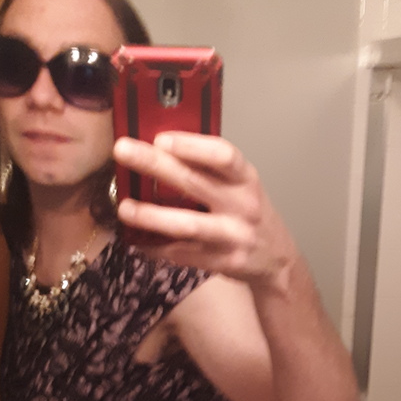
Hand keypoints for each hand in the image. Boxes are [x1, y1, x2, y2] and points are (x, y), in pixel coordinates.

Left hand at [113, 133, 296, 291]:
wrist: (278, 260)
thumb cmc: (250, 214)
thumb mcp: (241, 187)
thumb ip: (210, 170)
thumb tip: (158, 148)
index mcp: (246, 179)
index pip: (223, 155)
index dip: (191, 146)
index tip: (160, 138)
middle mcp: (243, 206)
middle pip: (195, 182)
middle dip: (155, 165)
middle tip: (122, 151)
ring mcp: (234, 236)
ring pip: (188, 225)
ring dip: (152, 216)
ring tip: (124, 208)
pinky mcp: (224, 262)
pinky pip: (184, 254)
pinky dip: (157, 247)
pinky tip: (137, 240)